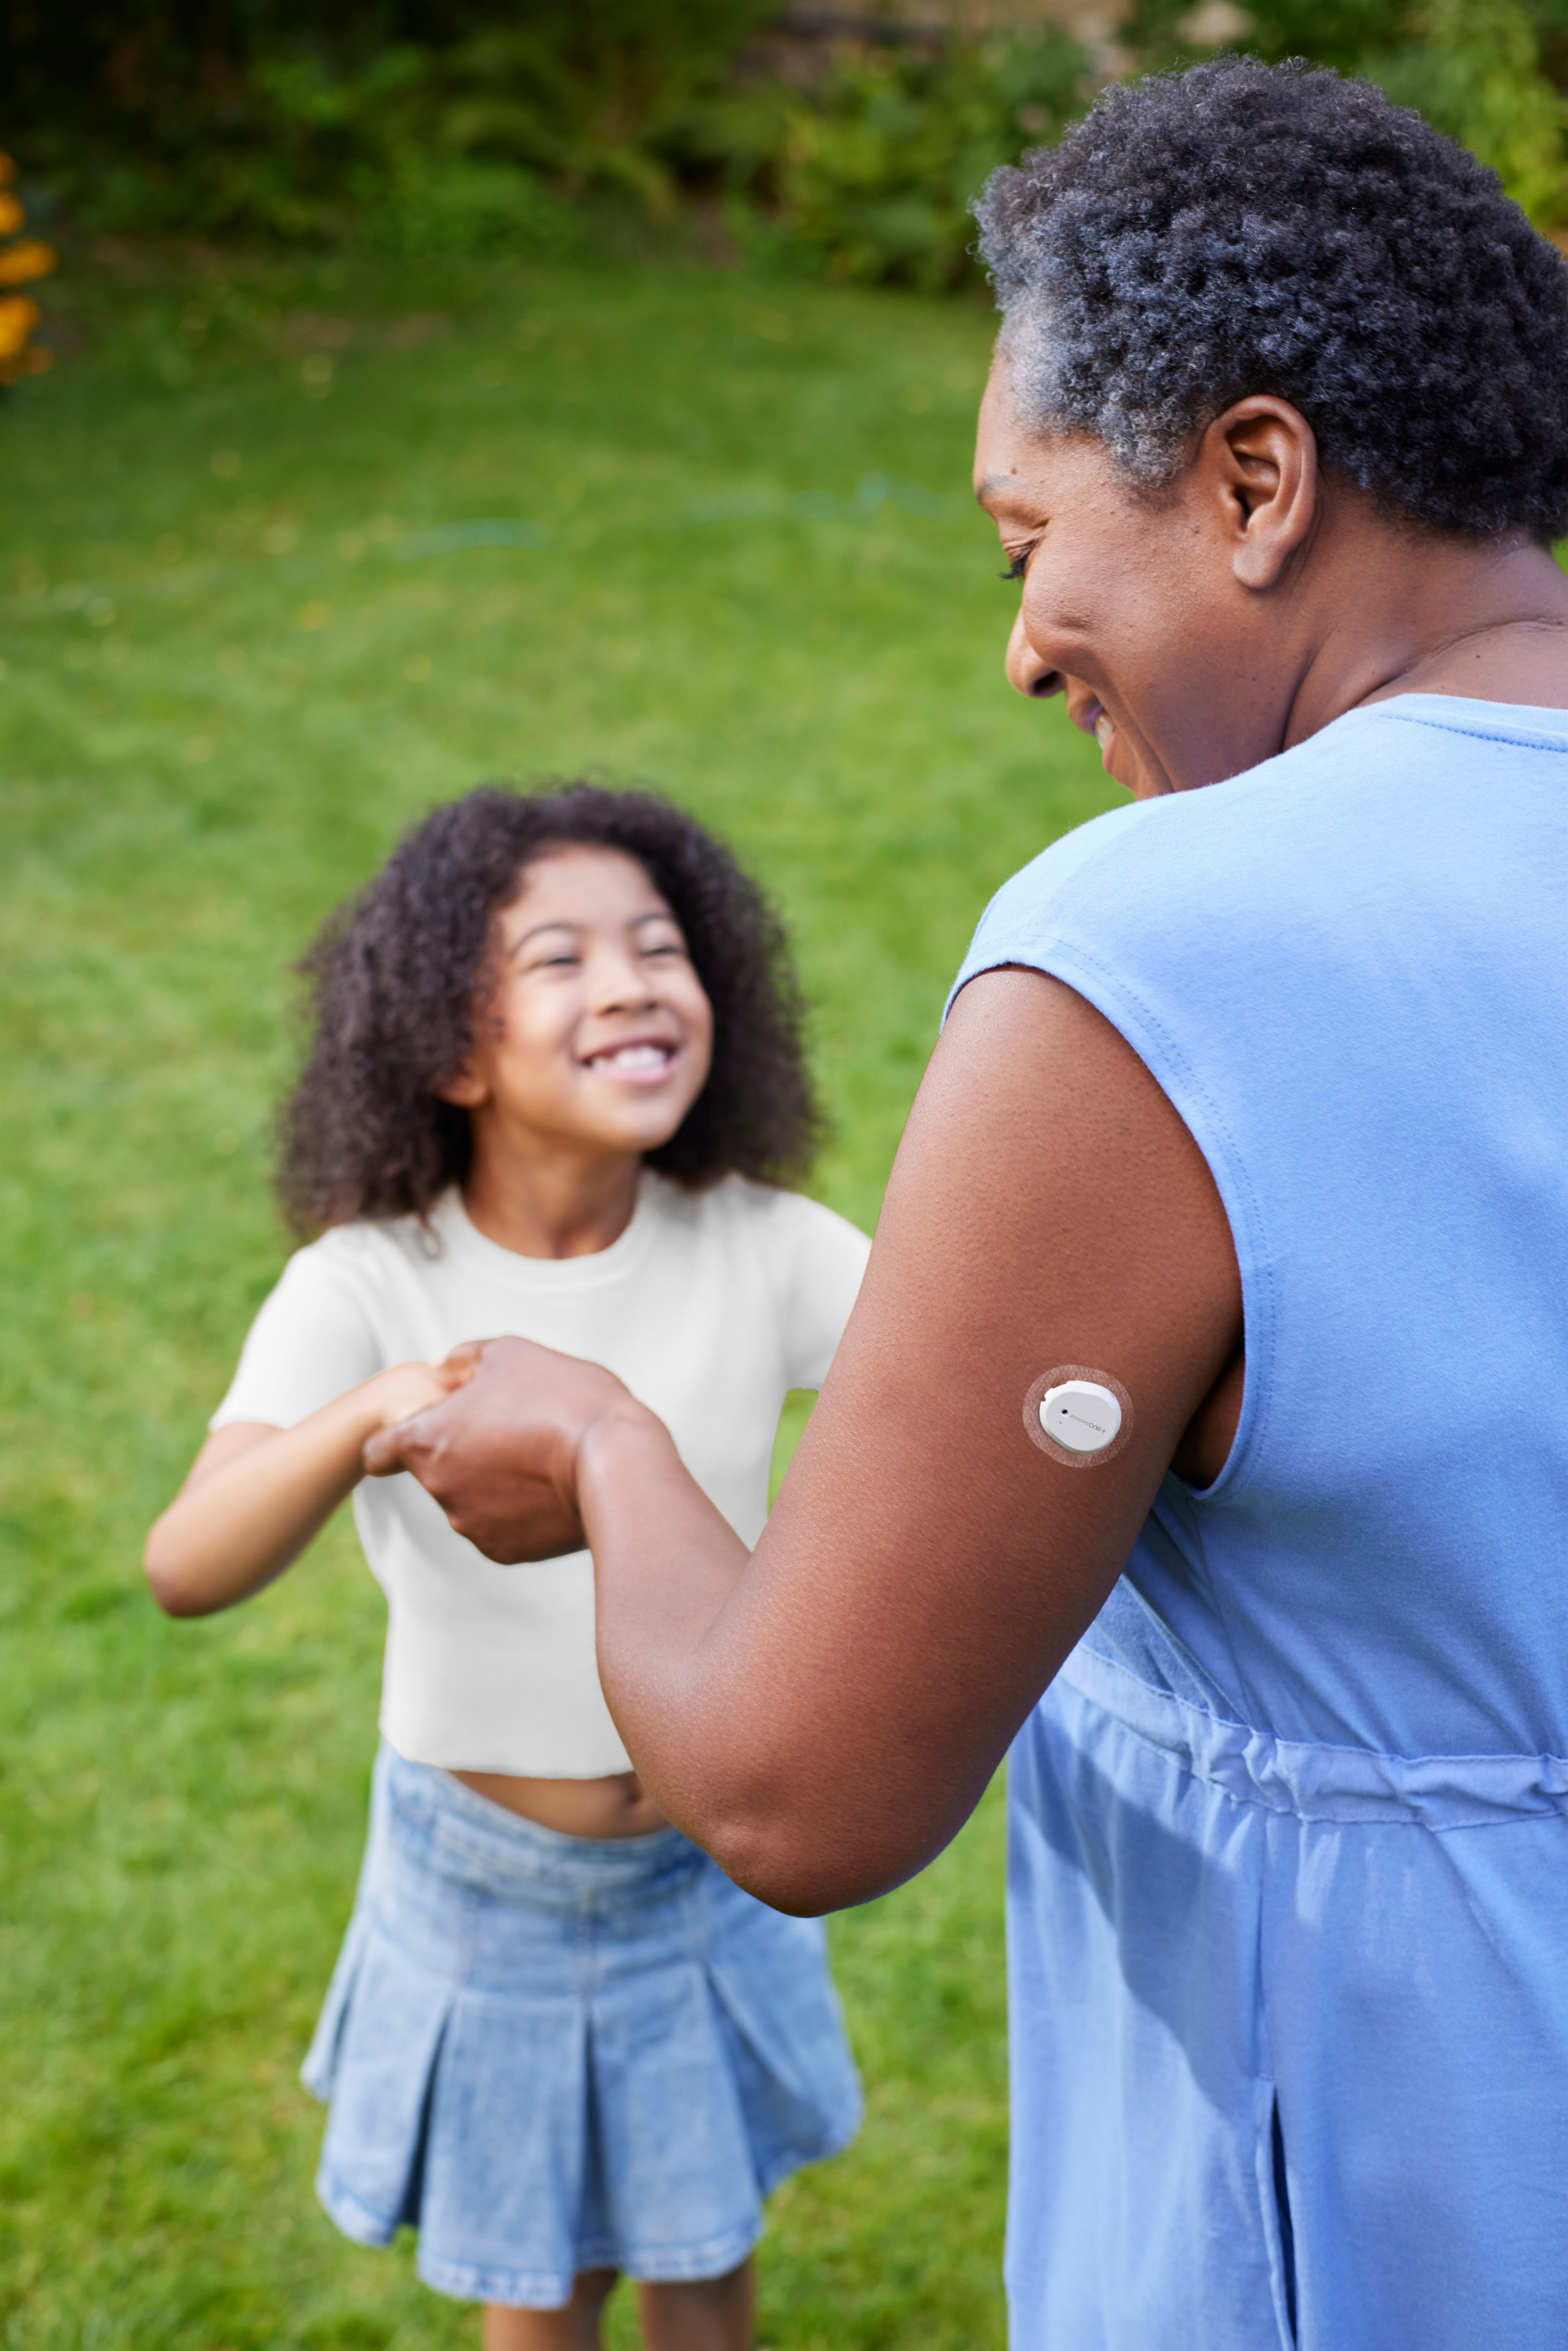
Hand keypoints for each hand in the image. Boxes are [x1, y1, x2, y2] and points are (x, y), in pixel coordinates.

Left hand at [361, 1335, 645, 1562]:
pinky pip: (502, 1525)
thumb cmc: (563, 1399)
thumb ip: (467, 1358)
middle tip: (513, 1428)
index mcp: (429, 1440)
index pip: (379, 1451)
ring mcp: (472, 1525)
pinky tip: (552, 1486)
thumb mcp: (513, 1354)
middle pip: (436, 1469)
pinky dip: (519, 1509)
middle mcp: (441, 1489)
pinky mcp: (505, 1551)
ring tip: (541, 1454)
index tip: (419, 1432)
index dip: (393, 1440)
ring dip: (494, 1479)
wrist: (617, 1465)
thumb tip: (446, 1365)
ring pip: (471, 1497)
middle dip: (464, 1451)